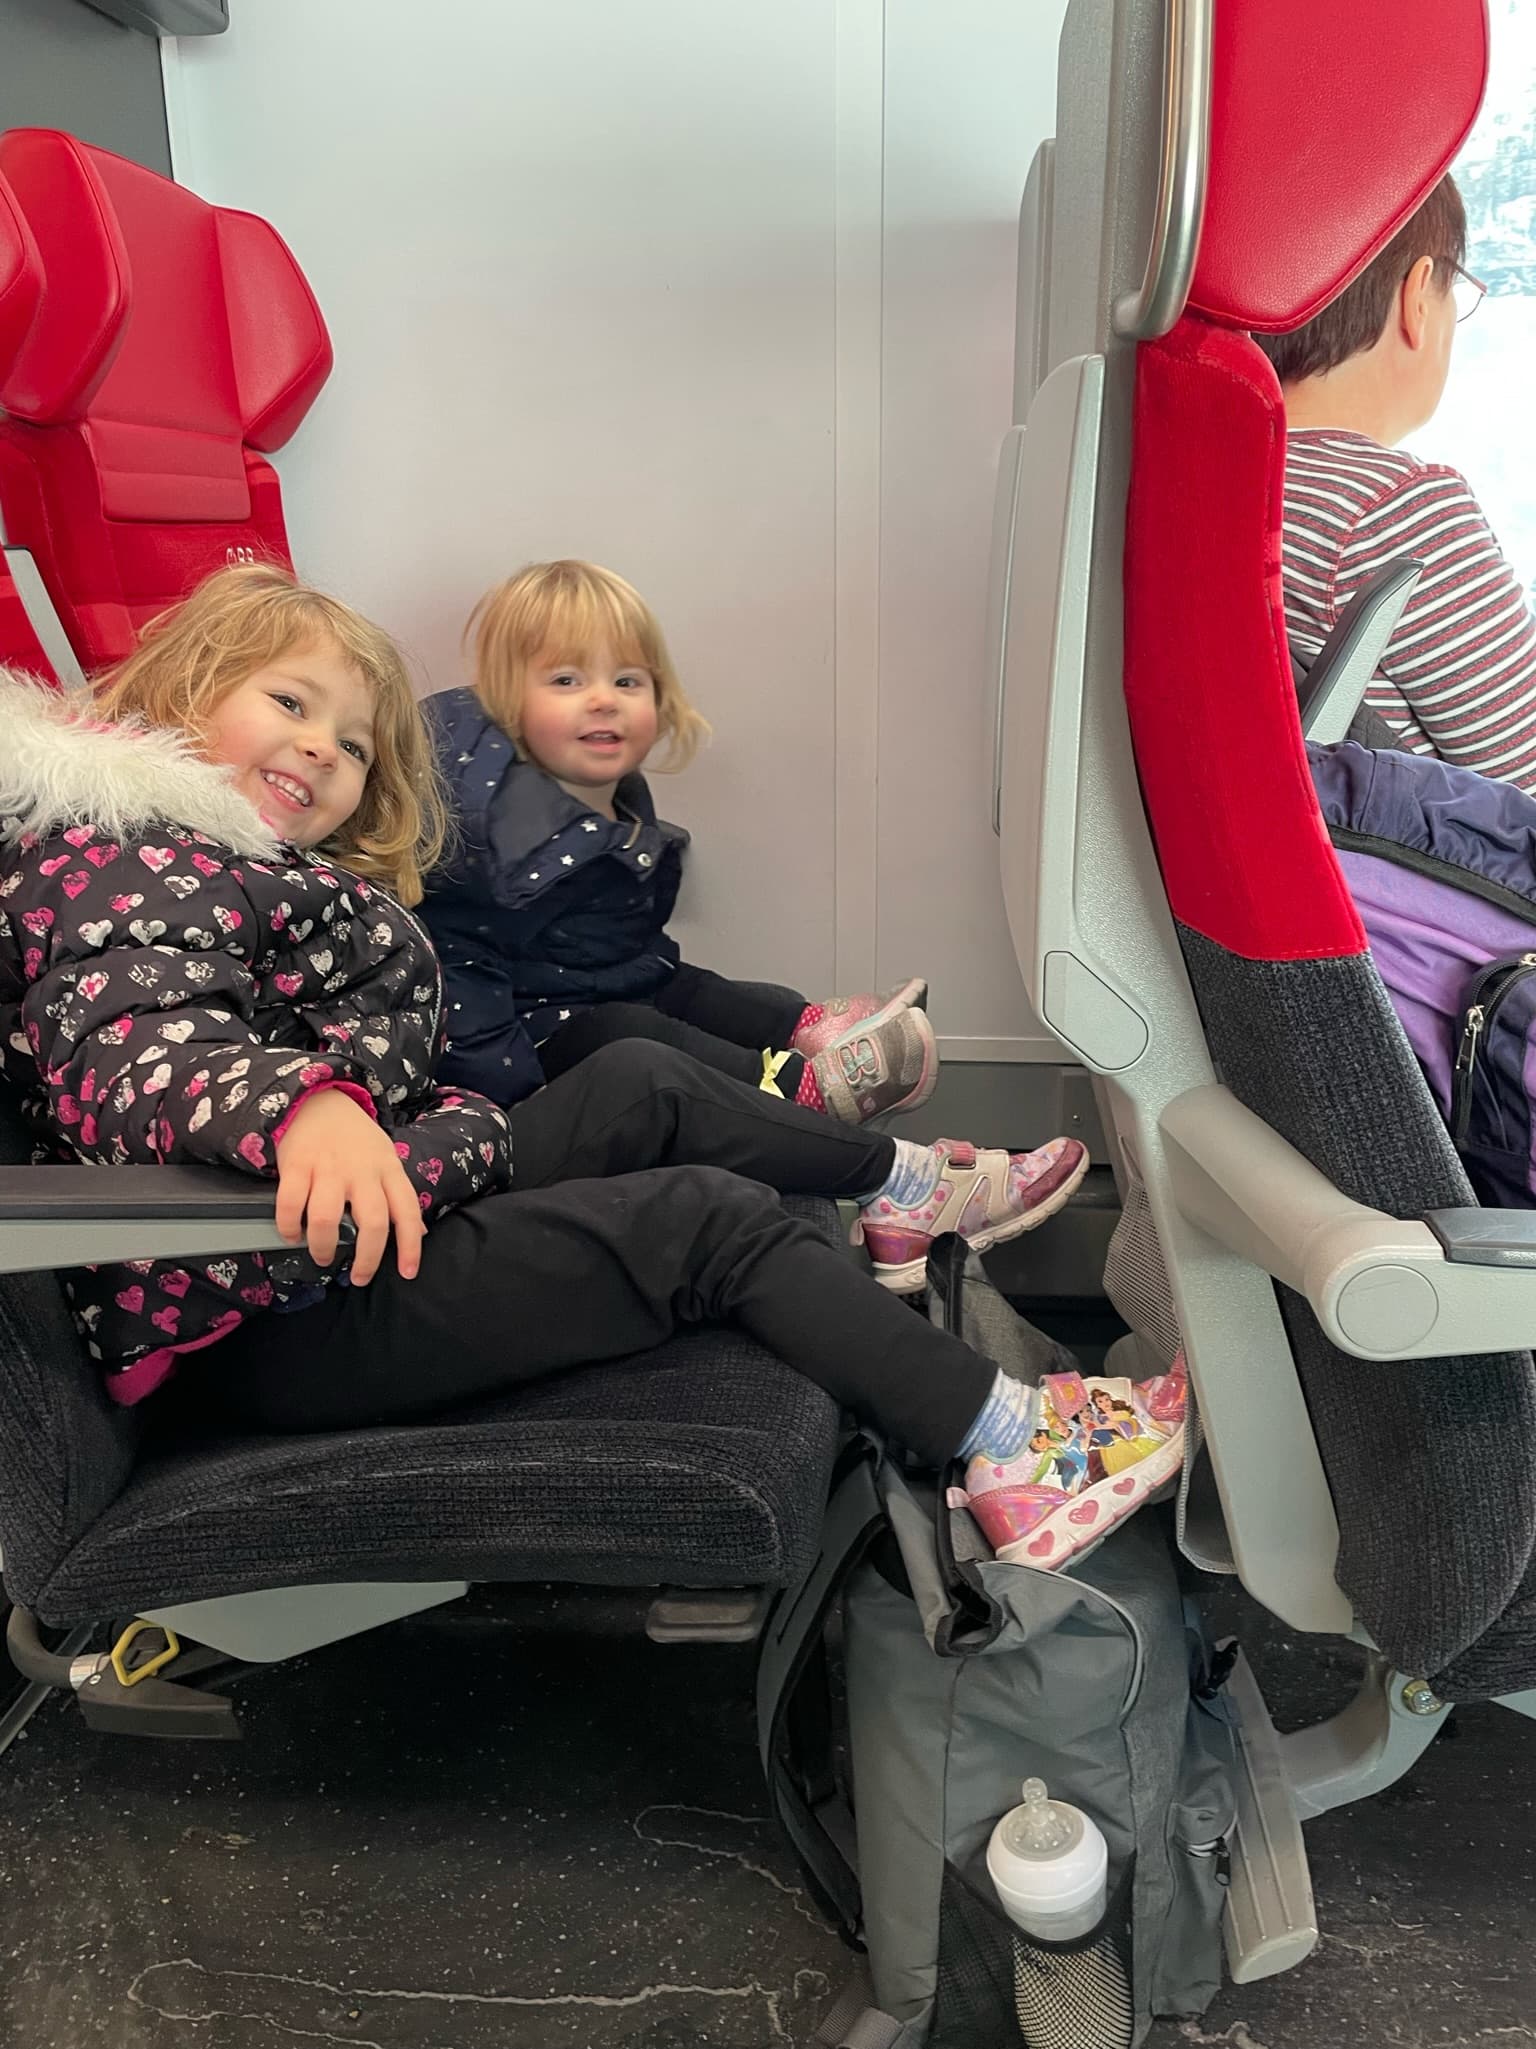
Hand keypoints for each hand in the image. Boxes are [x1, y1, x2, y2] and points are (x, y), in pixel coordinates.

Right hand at [274, 1090, 424, 1284]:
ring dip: (323, 1246)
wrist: (318, 1100)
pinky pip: (290, 1203)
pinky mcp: (297, 1164)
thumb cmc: (356, 1140)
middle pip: (372, 1222)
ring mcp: (329, 1167)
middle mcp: (362, 1171)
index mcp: (389, 1169)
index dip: (411, 1245)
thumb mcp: (386, 1161)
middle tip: (358, 1276)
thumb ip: (398, 1196)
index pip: (407, 1211)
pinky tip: (291, 1234)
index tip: (408, 1272)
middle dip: (366, 1258)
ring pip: (327, 1218)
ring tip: (322, 1255)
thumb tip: (419, 1231)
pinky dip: (288, 1226)